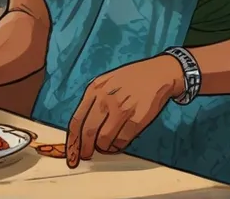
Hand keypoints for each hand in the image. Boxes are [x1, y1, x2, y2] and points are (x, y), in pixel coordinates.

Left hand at [65, 55, 184, 167]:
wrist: (158, 73)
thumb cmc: (130, 79)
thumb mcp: (105, 82)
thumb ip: (92, 100)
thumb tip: (81, 128)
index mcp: (94, 90)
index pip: (77, 121)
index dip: (72, 141)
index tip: (71, 154)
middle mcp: (105, 100)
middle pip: (88, 133)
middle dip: (85, 149)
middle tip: (86, 155)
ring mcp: (121, 110)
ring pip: (103, 140)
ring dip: (102, 148)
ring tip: (105, 146)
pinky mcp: (137, 120)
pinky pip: (121, 141)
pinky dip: (117, 147)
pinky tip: (117, 143)